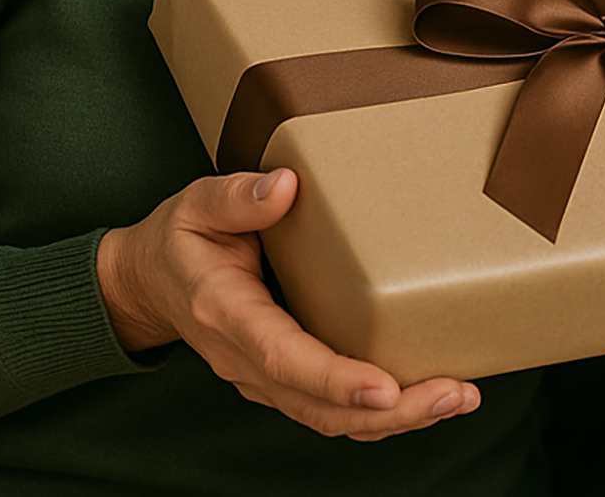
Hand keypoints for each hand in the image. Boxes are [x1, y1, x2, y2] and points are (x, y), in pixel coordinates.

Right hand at [97, 168, 478, 439]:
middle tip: (453, 394)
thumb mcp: (196, 204)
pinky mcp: (283, 376)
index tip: (384, 387)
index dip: (335, 379)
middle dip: (390, 411)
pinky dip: (381, 411)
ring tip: (457, 397)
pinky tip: (427, 395)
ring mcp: (264, 375)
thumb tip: (285, 186)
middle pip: (319, 406)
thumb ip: (236, 197)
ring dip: (397, 417)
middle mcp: (246, 358)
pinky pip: (331, 407)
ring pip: (330, 417)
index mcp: (227, 314)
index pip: (284, 358)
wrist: (148, 281)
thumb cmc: (180, 238)